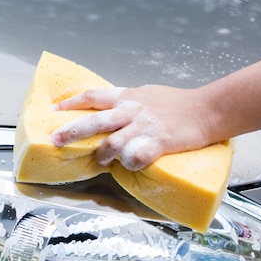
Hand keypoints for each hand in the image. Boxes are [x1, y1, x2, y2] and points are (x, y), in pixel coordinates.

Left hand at [50, 85, 212, 170]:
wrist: (206, 109)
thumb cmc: (177, 103)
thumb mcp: (147, 94)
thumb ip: (127, 101)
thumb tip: (111, 107)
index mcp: (127, 98)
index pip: (93, 97)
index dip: (71, 103)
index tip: (54, 111)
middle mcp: (131, 111)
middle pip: (94, 121)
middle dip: (71, 131)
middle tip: (55, 140)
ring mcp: (144, 127)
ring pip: (112, 142)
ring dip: (102, 154)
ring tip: (100, 161)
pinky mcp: (158, 143)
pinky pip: (137, 158)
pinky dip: (130, 165)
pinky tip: (130, 167)